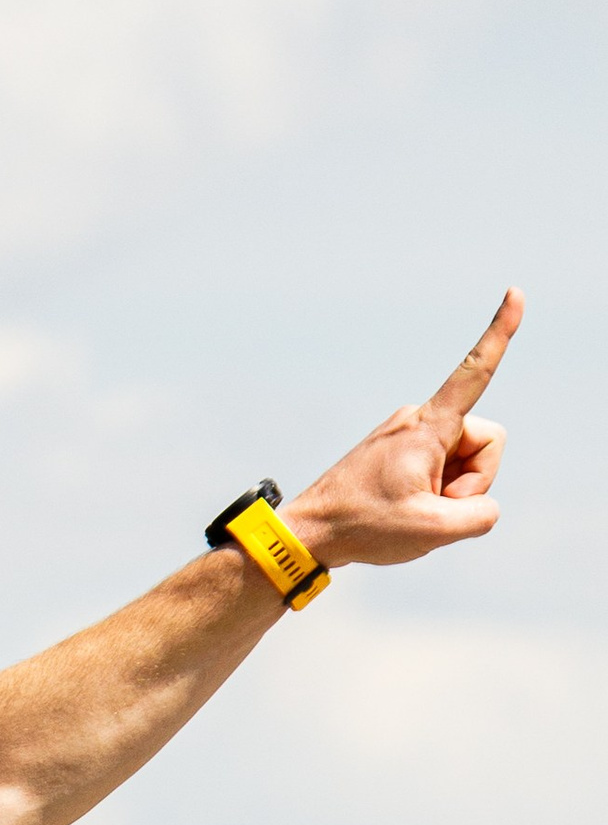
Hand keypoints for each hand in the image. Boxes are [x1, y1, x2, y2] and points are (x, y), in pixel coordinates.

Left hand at [287, 290, 521, 570]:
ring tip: (409, 511)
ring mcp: (408, 434)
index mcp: (428, 427)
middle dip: (470, 484)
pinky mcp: (400, 450)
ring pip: (463, 461)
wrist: (310, 533)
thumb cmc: (363, 526)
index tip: (515, 292)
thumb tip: (484, 507)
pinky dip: (433, 494)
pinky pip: (440, 469)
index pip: (473, 373)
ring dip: (449, 492)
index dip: (499, 334)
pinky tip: (401, 508)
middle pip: (484, 445)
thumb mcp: (431, 531)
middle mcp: (418, 419)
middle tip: (429, 510)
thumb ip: (478, 515)